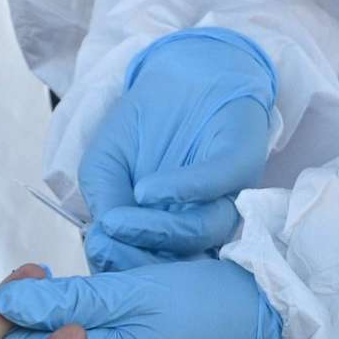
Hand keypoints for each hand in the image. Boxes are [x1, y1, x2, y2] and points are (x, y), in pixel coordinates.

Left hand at [0, 257, 295, 338]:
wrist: (281, 334)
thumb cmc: (212, 303)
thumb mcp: (135, 290)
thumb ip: (66, 300)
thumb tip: (6, 302)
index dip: (16, 314)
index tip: (37, 278)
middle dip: (36, 331)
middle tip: (56, 286)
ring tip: (89, 307)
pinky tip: (113, 335)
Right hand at [77, 28, 276, 272]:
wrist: (183, 72)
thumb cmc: (144, 122)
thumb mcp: (105, 160)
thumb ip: (103, 198)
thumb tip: (103, 235)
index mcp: (174, 227)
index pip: (155, 262)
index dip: (125, 266)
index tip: (96, 257)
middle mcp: (205, 216)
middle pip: (183, 257)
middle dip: (140, 258)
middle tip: (106, 248)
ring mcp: (227, 192)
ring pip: (203, 229)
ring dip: (158, 230)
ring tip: (119, 221)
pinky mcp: (241, 160)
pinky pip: (219, 182)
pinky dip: (184, 190)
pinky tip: (149, 190)